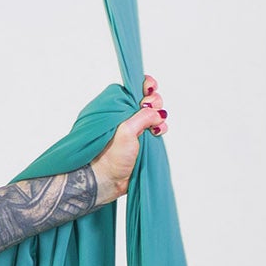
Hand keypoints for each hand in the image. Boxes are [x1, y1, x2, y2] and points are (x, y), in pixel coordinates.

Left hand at [90, 75, 167, 201]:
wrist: (105, 180)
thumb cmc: (108, 156)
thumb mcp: (126, 131)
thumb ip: (143, 116)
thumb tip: (156, 113)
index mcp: (116, 108)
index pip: (133, 88)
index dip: (145, 85)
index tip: (150, 89)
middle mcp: (125, 116)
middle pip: (147, 99)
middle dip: (154, 101)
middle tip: (153, 109)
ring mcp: (133, 128)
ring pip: (154, 113)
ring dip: (159, 116)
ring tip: (155, 126)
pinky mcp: (140, 140)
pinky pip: (155, 128)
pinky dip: (160, 128)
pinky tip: (158, 133)